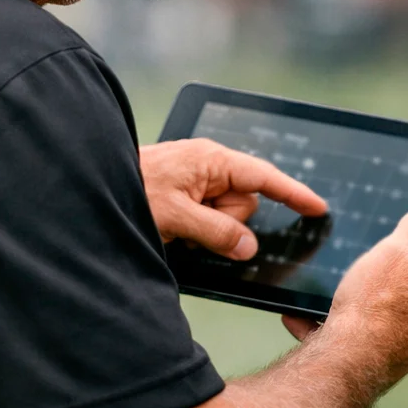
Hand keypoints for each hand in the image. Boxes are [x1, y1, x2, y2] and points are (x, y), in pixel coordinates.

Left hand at [140, 138, 326, 260]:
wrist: (90, 187)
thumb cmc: (128, 191)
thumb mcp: (174, 215)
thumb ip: (216, 232)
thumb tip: (248, 247)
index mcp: (211, 160)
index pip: (263, 177)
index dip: (293, 193)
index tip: (318, 208)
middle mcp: (209, 168)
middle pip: (244, 206)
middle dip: (224, 223)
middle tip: (189, 226)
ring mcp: (197, 184)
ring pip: (227, 219)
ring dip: (206, 230)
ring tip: (175, 227)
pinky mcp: (186, 199)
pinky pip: (209, 222)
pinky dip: (197, 231)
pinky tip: (174, 231)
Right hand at [313, 201, 407, 382]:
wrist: (346, 366)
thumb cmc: (370, 309)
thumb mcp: (394, 252)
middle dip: (401, 255)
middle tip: (375, 250)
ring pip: (402, 296)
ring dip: (378, 286)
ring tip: (352, 283)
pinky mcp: (399, 351)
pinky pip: (382, 321)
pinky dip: (363, 313)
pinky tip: (334, 312)